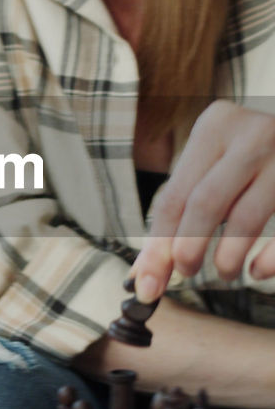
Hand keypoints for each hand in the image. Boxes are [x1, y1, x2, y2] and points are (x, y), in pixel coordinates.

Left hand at [132, 100, 274, 301]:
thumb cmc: (245, 151)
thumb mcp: (211, 161)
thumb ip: (180, 208)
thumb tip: (146, 271)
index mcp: (216, 126)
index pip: (175, 195)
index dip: (158, 244)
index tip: (148, 282)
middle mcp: (251, 136)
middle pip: (206, 203)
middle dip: (188, 248)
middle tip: (185, 272)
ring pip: (246, 218)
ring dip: (227, 257)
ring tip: (224, 271)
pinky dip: (269, 260)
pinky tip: (256, 271)